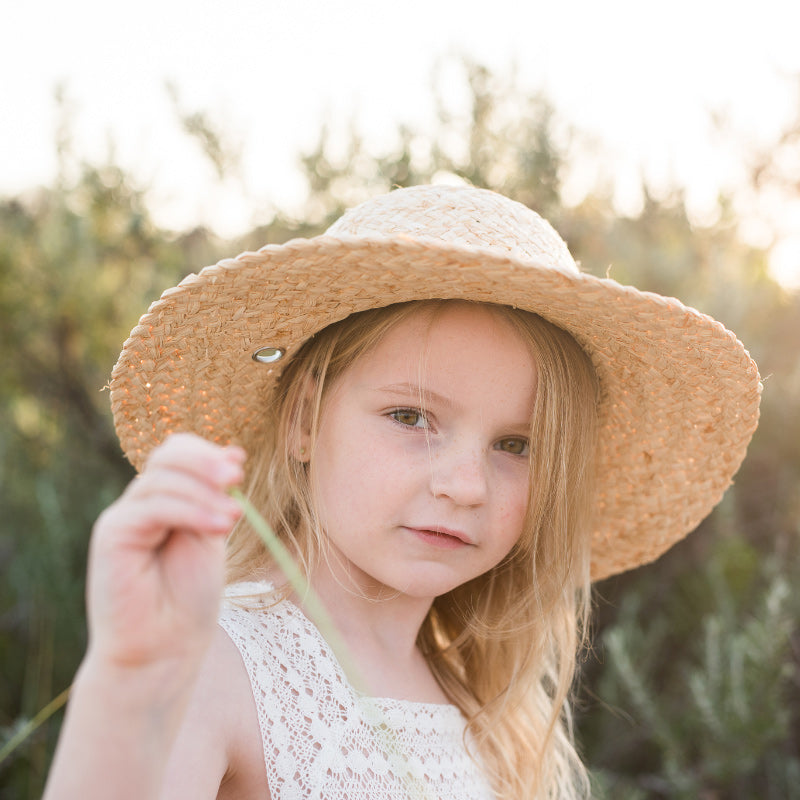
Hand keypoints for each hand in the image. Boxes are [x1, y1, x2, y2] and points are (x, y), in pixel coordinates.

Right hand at [85, 433, 244, 675]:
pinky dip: (190, 510)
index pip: (179, 453)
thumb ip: (215, 497)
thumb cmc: (190, 597)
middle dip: (205, 463)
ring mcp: (124, 516)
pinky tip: (219, 525)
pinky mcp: (112, 533)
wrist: (164, 648)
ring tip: (234, 518)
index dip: (208, 454)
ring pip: (163, 479)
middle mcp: (142, 502)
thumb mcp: (211, 535)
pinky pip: (153, 506)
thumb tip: (233, 452)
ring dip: (205, 493)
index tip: (240, 465)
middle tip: (236, 478)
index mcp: (166, 499)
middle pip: (168, 456)